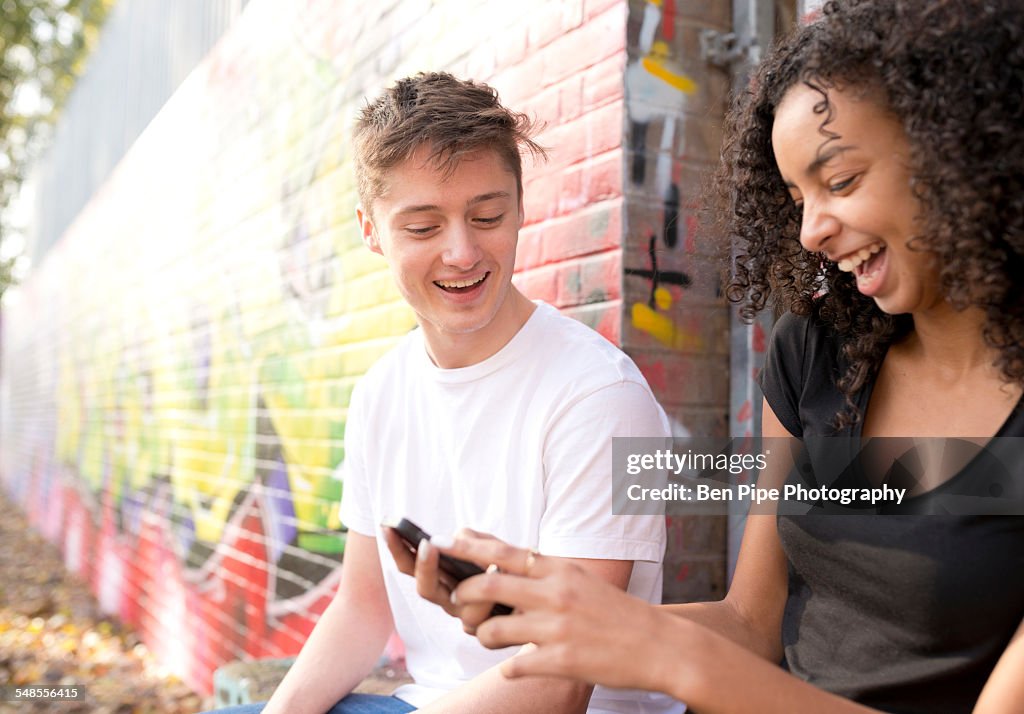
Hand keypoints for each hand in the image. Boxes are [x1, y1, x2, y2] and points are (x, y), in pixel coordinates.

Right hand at [382, 526, 505, 631]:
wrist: (536, 595)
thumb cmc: (510, 567)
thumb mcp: (491, 546)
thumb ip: (472, 541)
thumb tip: (454, 540)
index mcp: (440, 578)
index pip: (409, 565)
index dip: (396, 548)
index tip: (388, 526)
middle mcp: (448, 600)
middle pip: (425, 590)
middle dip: (424, 567)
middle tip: (428, 544)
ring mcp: (466, 617)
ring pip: (458, 606)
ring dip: (472, 585)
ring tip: (489, 563)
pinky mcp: (487, 629)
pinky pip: (483, 617)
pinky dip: (492, 597)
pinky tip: (503, 574)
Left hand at [438, 534, 687, 692]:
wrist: (658, 645)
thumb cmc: (614, 611)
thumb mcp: (579, 579)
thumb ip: (542, 569)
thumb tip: (501, 557)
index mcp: (560, 570)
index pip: (504, 553)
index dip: (469, 547)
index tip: (443, 542)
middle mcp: (555, 595)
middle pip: (488, 586)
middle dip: (464, 594)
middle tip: (458, 600)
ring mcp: (556, 629)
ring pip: (492, 631)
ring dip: (482, 636)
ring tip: (489, 637)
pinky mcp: (560, 662)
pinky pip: (513, 666)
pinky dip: (509, 667)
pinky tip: (518, 665)